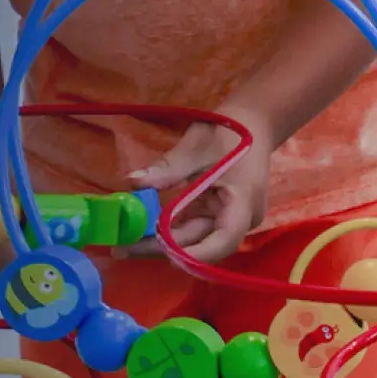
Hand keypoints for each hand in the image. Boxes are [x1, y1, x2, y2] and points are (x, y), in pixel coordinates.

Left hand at [131, 113, 272, 263]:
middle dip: (164, 249)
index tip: (163, 253)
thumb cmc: (230, 132)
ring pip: (194, 241)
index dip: (196, 254)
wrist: (252, 124)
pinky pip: (191, 230)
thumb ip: (168, 168)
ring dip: (162, 243)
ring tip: (125, 243)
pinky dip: (168, 232)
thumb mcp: (197, 147)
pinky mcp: (215, 216)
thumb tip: (133, 181)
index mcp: (244, 203)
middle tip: (124, 248)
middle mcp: (239, 220)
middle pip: (202, 246)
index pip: (225, 240)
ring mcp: (227, 220)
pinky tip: (141, 232)